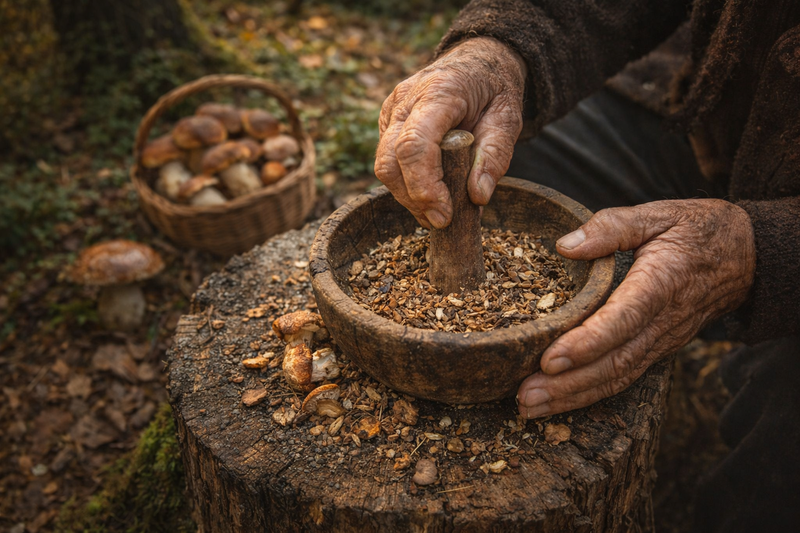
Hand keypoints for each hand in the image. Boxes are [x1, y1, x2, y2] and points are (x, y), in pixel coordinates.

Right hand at [375, 37, 525, 228]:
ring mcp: (392, 111)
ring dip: (407, 196)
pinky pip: (387, 161)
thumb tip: (477, 197)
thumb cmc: (494, 89)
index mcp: (438, 93)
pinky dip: (405, 183)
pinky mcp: (387, 123)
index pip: (414, 145)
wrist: (478, 61)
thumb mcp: (509, 119)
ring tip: (437, 212)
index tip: (442, 216)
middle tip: (441, 222)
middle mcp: (405, 100)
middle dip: (413, 199)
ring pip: (384, 166)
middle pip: (390, 161)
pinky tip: (428, 191)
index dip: (423, 186)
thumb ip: (495, 156)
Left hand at [517, 199, 755, 417]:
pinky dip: (589, 394)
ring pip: (617, 377)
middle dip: (568, 384)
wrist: (745, 257)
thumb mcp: (657, 215)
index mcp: (661, 283)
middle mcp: (662, 322)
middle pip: (614, 362)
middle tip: (525, 397)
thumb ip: (612, 227)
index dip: (587, 343)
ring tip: (530, 407)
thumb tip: (565, 246)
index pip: (623, 320)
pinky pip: (622, 377)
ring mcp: (662, 341)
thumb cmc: (695, 231)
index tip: (550, 359)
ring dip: (572, 397)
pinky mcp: (657, 350)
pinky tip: (556, 402)